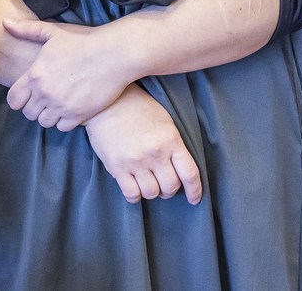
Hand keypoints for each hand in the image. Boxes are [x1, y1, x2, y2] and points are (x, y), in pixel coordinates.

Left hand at [4, 18, 130, 130]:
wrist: (114, 54)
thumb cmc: (83, 41)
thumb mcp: (53, 32)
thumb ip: (27, 29)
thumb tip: (5, 22)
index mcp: (35, 75)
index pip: (13, 100)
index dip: (18, 99)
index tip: (27, 95)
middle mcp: (45, 93)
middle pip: (28, 113)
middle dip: (34, 106)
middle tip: (46, 97)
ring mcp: (62, 106)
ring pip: (45, 122)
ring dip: (49, 114)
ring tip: (59, 102)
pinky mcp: (78, 115)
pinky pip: (62, 127)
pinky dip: (65, 120)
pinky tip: (71, 107)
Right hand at [84, 84, 201, 204]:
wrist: (106, 101)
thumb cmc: (138, 108)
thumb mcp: (164, 121)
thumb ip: (174, 145)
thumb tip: (180, 170)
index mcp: (171, 139)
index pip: (190, 173)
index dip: (195, 190)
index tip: (194, 199)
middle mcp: (155, 152)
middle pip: (170, 187)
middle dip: (169, 189)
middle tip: (163, 182)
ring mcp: (136, 161)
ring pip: (152, 193)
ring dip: (152, 191)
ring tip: (147, 181)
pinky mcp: (117, 167)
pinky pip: (132, 194)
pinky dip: (135, 195)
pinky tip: (134, 186)